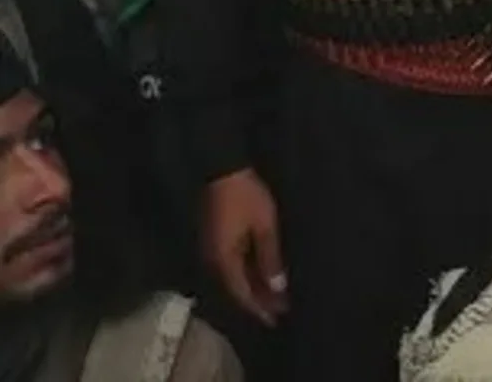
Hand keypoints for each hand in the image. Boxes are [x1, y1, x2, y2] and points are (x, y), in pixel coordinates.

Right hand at [203, 169, 287, 324]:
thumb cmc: (247, 198)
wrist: (224, 172)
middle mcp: (213, 261)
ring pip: (233, 278)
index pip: (241, 293)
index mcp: (224, 260)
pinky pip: (231, 267)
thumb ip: (269, 259)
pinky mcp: (215, 241)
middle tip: (279, 310)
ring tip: (273, 297)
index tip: (275, 319)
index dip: (258, 308)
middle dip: (257, 301)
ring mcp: (212, 251)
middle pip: (235, 289)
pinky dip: (246, 275)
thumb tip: (276, 288)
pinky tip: (259, 275)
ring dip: (252, 288)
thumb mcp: (264, 227)